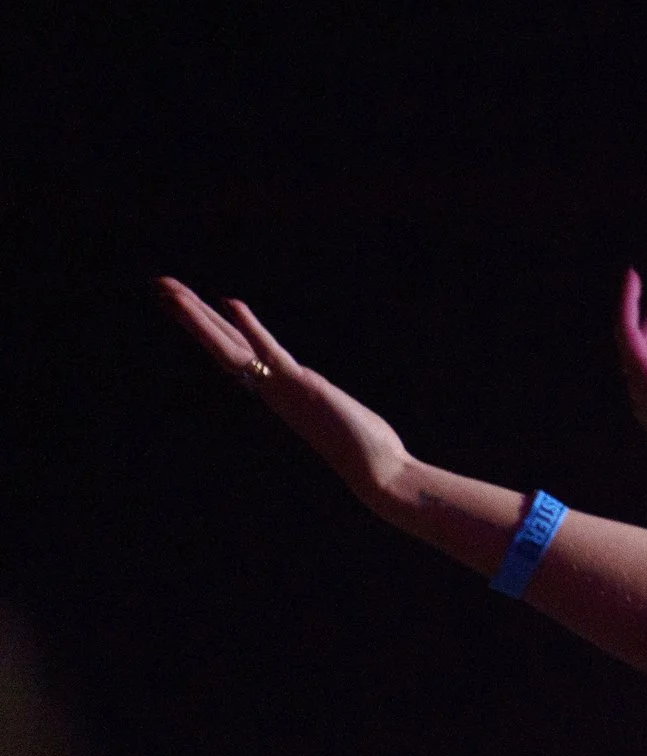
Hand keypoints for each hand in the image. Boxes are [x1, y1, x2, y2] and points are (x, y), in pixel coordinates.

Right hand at [158, 279, 411, 505]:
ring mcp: (282, 388)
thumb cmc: (360, 444)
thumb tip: (304, 383)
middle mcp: (270, 389)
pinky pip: (269, 352)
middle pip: (220, 343)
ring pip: (231, 346)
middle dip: (189, 313)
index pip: (232, 350)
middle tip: (159, 282)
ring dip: (199, 317)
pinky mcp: (303, 387)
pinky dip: (251, 327)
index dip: (207, 325)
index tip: (181, 300)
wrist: (377, 472)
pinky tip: (229, 302)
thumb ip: (309, 393)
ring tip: (170, 289)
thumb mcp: (325, 406)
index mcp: (274, 390)